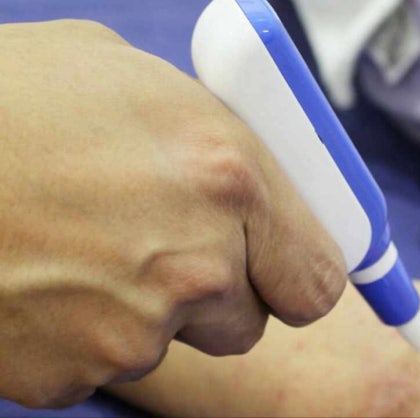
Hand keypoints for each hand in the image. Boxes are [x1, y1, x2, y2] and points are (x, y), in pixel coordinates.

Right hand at [0, 20, 345, 407]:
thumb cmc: (15, 97)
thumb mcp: (144, 84)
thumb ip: (224, 143)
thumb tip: (267, 181)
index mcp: (230, 180)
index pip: (318, 280)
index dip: (298, 274)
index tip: (283, 267)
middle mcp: (195, 265)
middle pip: (251, 319)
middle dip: (223, 289)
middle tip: (170, 245)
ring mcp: (131, 332)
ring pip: (178, 340)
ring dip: (150, 307)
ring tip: (86, 246)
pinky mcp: (69, 376)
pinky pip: (106, 362)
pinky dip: (85, 332)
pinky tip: (46, 277)